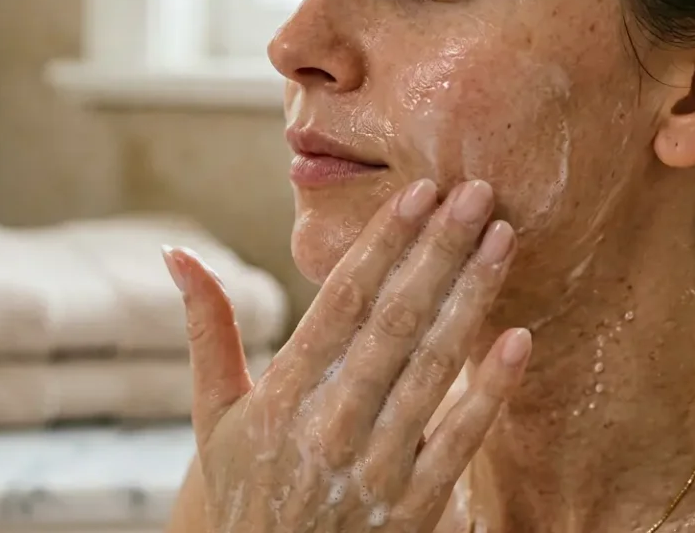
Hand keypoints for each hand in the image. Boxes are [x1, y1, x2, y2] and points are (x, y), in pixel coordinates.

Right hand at [161, 180, 531, 532]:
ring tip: (504, 240)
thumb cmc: (240, 489)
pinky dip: (490, 391)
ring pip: (432, 368)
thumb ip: (206, 329)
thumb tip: (175, 253)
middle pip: (395, 322)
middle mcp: (329, 426)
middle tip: (477, 193)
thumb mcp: (210, 414)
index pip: (342, 302)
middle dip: (439, 251)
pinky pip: (459, 441)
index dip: (383, 244)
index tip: (419, 194)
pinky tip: (519, 340)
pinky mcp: (412, 508)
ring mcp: (374, 468)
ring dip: (473, 299)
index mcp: (280, 396)